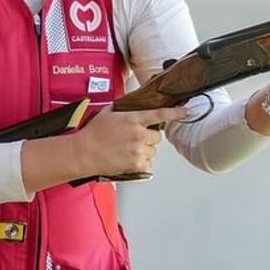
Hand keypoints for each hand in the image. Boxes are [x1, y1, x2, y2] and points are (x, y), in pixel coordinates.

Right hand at [74, 105, 188, 177]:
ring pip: (153, 151)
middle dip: (150, 138)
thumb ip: (124, 109)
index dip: (176, 113)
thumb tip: (132, 105)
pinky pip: (147, 164)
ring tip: (128, 150)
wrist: (82, 153)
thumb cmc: (92, 133)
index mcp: (133, 119)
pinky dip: (141, 163)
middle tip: (136, 139)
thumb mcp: (108, 112)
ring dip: (145, 151)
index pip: (160, 114)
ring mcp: (138, 150)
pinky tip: (128, 159)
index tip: (187, 111)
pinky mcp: (135, 164)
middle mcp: (138, 134)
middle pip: (158, 137)